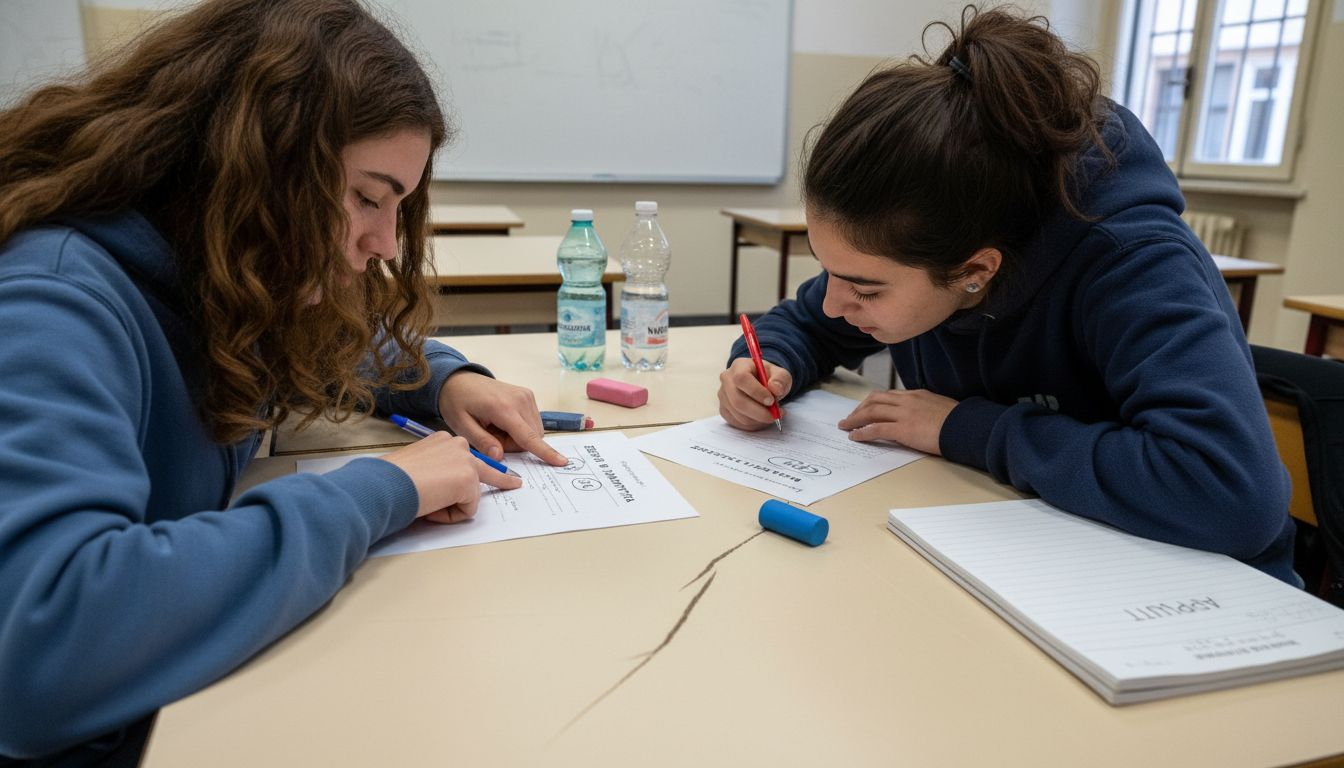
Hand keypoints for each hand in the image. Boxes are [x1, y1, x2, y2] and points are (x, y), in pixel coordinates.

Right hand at [380, 432, 520, 522]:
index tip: (496, 474)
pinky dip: (450, 515)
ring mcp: (467, 462)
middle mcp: (458, 445)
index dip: (469, 474)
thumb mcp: (418, 467)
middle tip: (517, 483)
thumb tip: (445, 489)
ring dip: (453, 505)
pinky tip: (432, 507)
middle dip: (503, 479)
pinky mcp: (469, 480)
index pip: (466, 458)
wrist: (387, 483)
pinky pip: (467, 510)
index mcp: (443, 440)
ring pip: (472, 493)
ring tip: (428, 504)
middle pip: (486, 467)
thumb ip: (436, 472)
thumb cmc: (391, 478)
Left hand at [437, 372, 567, 465]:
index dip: (545, 452)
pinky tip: (502, 421)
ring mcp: (526, 396)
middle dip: (513, 445)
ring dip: (517, 437)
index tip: (562, 462)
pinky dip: (520, 428)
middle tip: (489, 435)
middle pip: (531, 438)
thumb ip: (481, 441)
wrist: (459, 379)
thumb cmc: (457, 402)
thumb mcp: (461, 425)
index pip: (528, 436)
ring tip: (494, 427)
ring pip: (534, 432)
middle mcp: (520, 400)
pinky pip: (532, 423)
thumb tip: (499, 456)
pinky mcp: (528, 396)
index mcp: (503, 408)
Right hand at [717, 357, 792, 430]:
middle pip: (737, 400)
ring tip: (771, 415)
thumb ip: (780, 380)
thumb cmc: (770, 378)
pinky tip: (762, 418)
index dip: (756, 392)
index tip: (771, 401)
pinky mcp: (724, 409)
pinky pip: (738, 422)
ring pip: (739, 415)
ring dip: (758, 420)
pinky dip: (753, 424)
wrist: (761, 385)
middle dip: (759, 412)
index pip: (742, 379)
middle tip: (775, 415)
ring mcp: (723, 396)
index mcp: (739, 366)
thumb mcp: (781, 374)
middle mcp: (727, 380)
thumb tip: (776, 389)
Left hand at [836, 389, 957, 454]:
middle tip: (850, 418)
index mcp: (917, 395)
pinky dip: (862, 432)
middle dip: (859, 409)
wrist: (967, 427)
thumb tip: (919, 417)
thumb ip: (926, 408)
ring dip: (855, 419)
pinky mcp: (903, 429)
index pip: (888, 395)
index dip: (873, 402)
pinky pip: (876, 428)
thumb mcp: (940, 408)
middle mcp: (907, 400)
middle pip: (875, 400)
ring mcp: (904, 414)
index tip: (865, 409)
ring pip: (871, 411)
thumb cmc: (959, 421)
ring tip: (845, 426)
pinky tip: (855, 437)